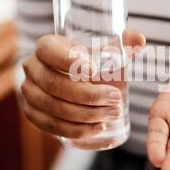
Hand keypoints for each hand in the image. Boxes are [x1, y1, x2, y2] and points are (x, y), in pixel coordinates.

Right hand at [21, 31, 144, 138]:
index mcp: (46, 46)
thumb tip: (139, 39)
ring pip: (54, 108)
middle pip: (54, 84)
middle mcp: (32, 68)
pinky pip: (51, 126)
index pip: (49, 50)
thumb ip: (122, 45)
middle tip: (115, 98)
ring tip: (112, 115)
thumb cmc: (90, 64)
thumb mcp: (104, 53)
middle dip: (88, 95)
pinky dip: (75, 130)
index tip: (94, 70)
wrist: (73, 83)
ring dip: (85, 115)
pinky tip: (97, 128)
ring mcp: (29, 93)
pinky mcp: (33, 114)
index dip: (68, 60)